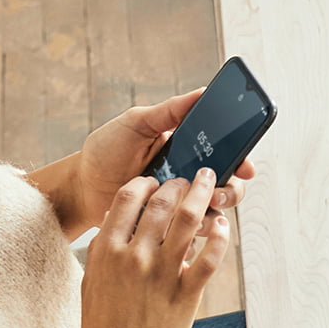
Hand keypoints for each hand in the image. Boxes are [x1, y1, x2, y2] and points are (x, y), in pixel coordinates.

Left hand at [75, 89, 253, 229]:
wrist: (83, 185)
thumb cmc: (107, 150)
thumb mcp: (136, 123)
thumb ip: (169, 111)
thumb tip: (203, 92)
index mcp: (188, 152)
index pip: (225, 156)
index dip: (241, 161)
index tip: (245, 166)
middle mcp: (189, 179)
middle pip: (228, 187)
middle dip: (229, 191)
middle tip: (214, 192)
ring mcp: (180, 205)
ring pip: (214, 213)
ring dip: (212, 212)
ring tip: (197, 209)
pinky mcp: (169, 228)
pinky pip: (191, 235)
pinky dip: (193, 232)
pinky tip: (182, 227)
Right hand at [75, 169, 229, 327]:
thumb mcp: (92, 282)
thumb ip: (108, 250)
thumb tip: (124, 225)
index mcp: (107, 249)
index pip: (129, 197)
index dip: (148, 182)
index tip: (159, 180)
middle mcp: (134, 257)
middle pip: (162, 203)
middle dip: (181, 183)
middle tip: (194, 178)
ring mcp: (161, 276)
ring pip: (189, 221)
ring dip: (204, 197)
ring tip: (214, 187)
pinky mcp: (186, 297)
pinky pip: (209, 257)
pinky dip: (219, 237)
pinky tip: (222, 228)